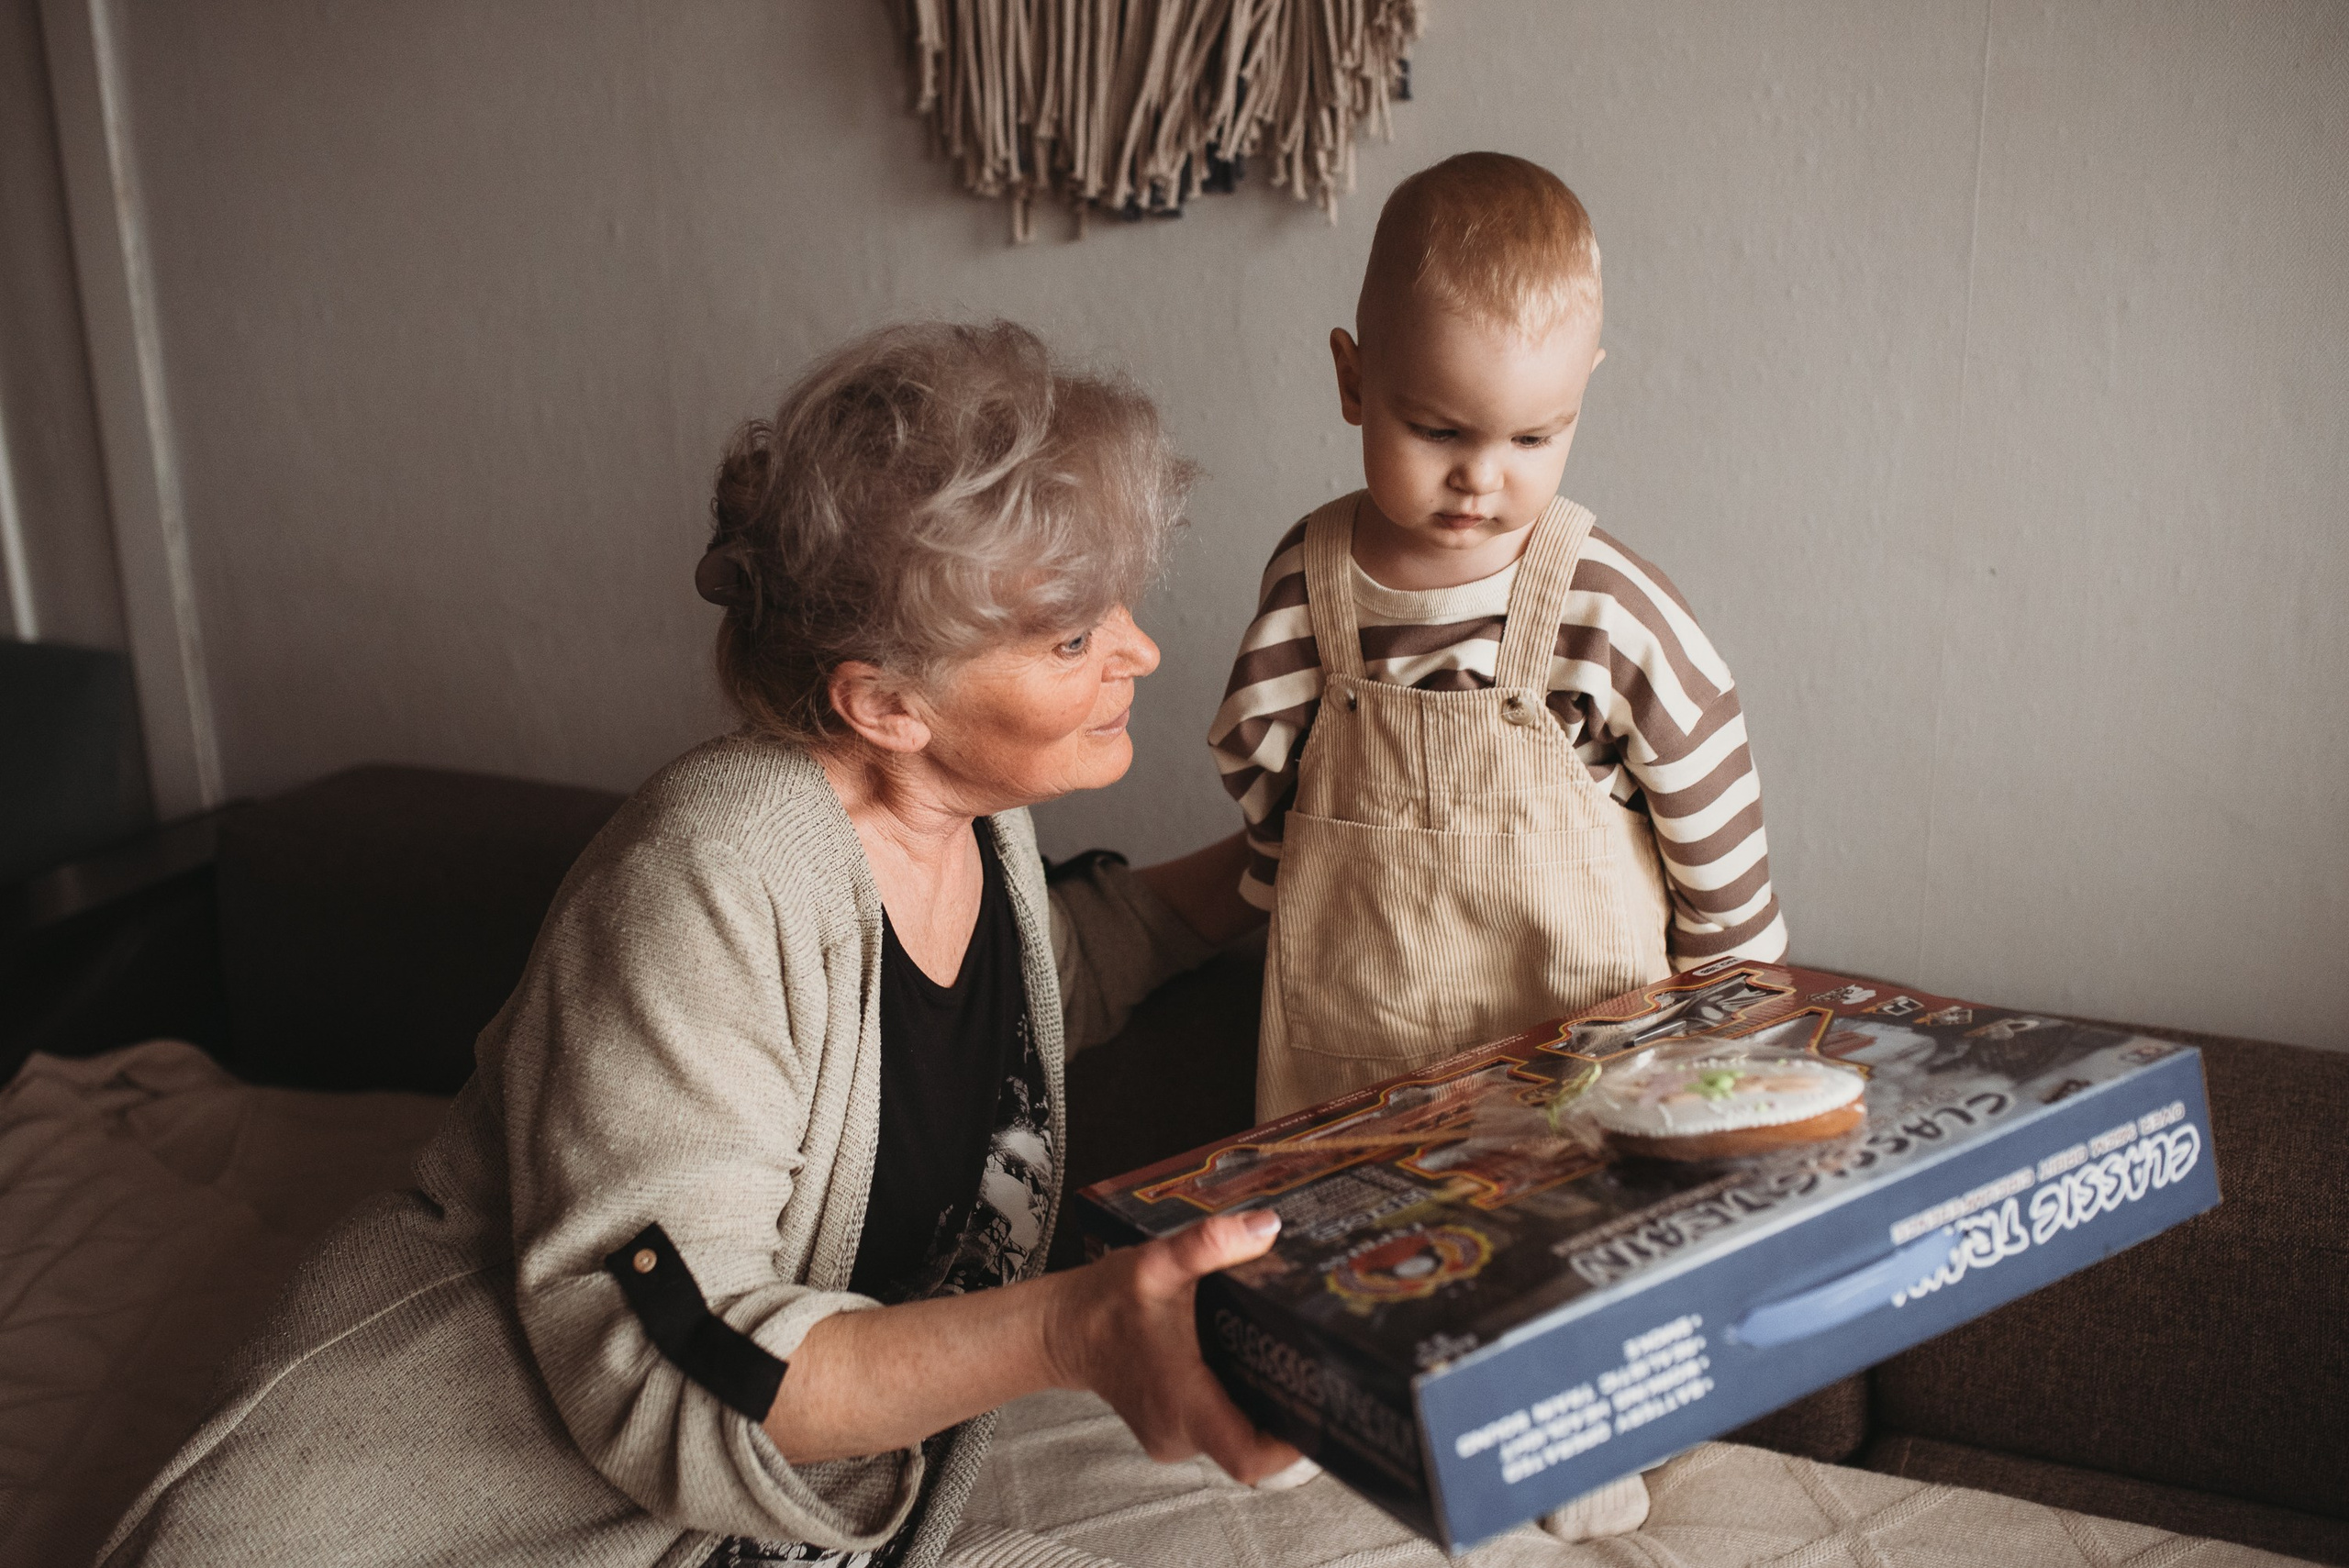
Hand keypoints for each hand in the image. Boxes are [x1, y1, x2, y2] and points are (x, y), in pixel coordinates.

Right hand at [1045, 1210, 1302, 1483]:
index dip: (1293, 1446)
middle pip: (1255, 1447)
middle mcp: (1181, 1433)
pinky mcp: (1174, 1428)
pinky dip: (1243, 1402)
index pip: (1250, 1458)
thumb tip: (1267, 1226)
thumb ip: (1210, 1243)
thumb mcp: (1157, 1263)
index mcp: (1182, 1404)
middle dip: (1292, 1414)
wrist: (1060, 1328)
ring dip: (1267, 1407)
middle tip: (1326, 1371)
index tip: (1323, 1410)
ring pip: (1239, 1437)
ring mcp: (1176, 1436)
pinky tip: (1257, 1363)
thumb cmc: (1104, 1303)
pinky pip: (1221, 1427)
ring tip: (1299, 1363)